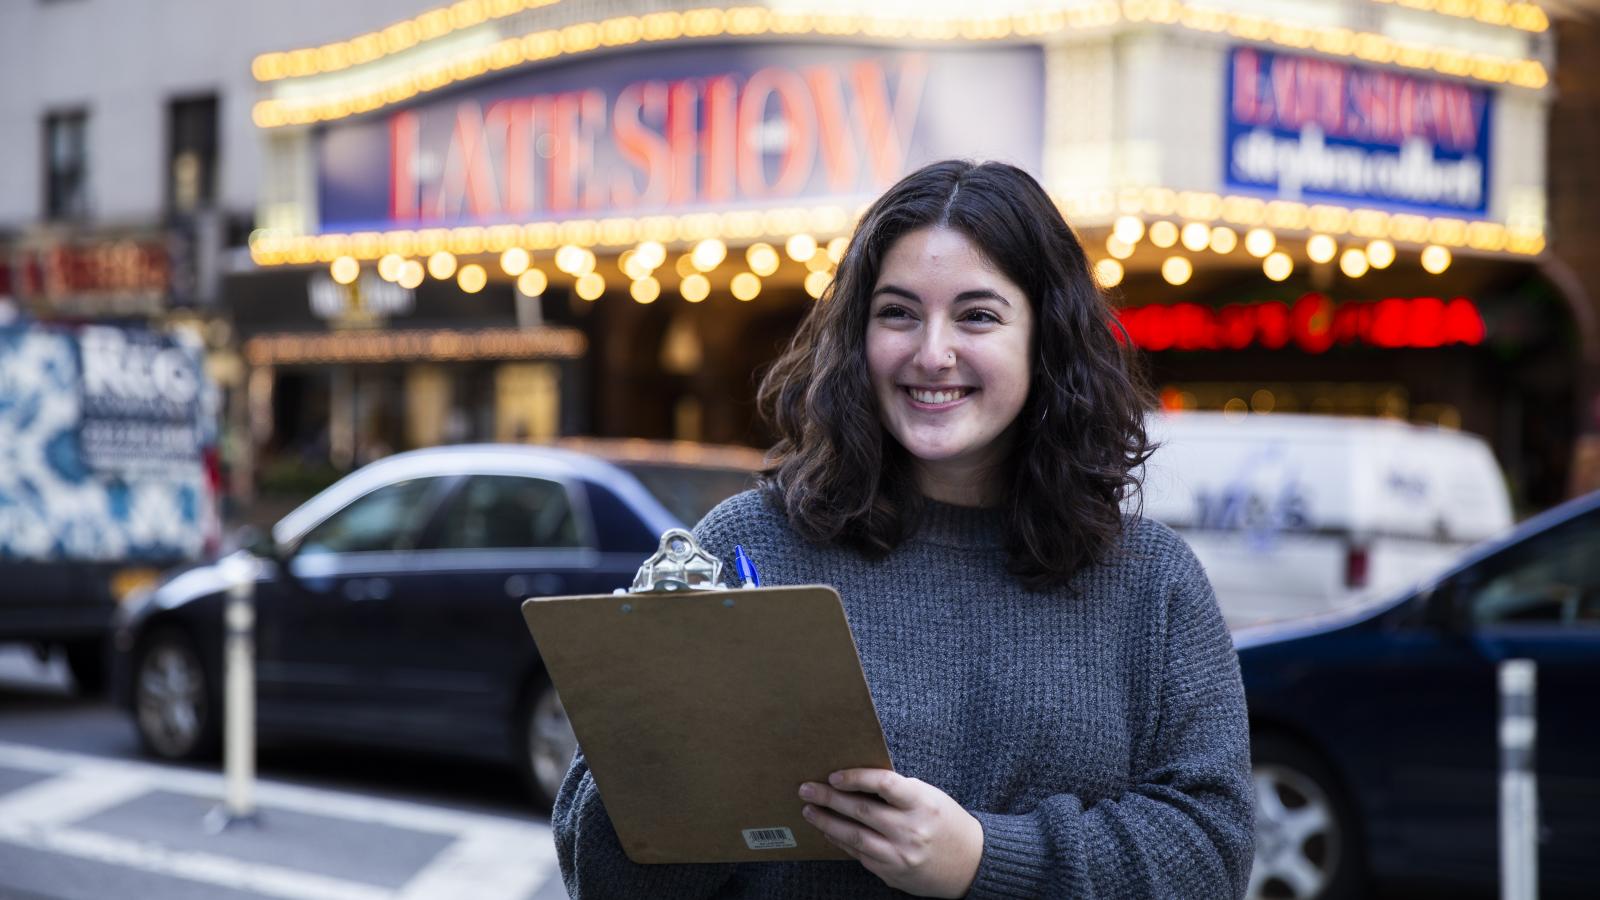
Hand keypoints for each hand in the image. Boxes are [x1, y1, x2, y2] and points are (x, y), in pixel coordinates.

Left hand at [798, 769, 983, 898]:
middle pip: (861, 811)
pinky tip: (829, 832)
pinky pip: (860, 855)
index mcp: (922, 803)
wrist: (971, 863)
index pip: (884, 783)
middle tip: (807, 789)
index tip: (834, 775)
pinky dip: (841, 842)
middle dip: (829, 798)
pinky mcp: (892, 873)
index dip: (856, 777)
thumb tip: (856, 781)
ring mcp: (900, 855)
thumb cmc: (947, 822)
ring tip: (810, 810)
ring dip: (827, 823)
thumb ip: (899, 792)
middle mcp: (910, 830)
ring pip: (854, 837)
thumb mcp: (930, 797)